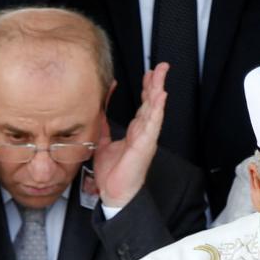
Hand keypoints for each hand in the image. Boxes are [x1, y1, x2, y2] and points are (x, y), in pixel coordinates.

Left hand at [93, 61, 166, 206]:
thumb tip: (98, 107)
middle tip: (161, 67)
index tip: (148, 74)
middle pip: (152, 103)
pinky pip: (153, 124)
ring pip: (154, 109)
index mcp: (135, 132)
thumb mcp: (101, 142)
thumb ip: (102, 124)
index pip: (143, 105)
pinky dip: (158, 109)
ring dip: (158, 90)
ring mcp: (146, 138)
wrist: (114, 193)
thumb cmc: (112, 174)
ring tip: (161, 75)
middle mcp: (143, 133)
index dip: (146, 88)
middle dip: (156, 83)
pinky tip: (161, 97)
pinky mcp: (145, 145)